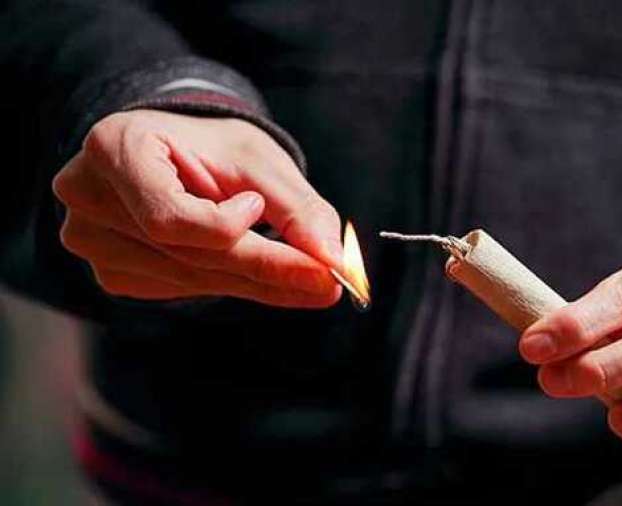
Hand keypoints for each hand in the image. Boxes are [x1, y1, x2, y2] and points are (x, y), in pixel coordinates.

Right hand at [53, 110, 342, 307]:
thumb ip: (297, 208)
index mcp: (114, 148)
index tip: (264, 212)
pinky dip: (229, 284)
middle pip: (185, 254)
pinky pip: (180, 289)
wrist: (180, 151)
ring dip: (253, 282)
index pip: (169, 217)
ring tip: (306, 278)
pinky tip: (257, 271)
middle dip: (265, 269)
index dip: (225, 228)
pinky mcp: (112, 270)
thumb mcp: (259, 161)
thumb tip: (332, 258)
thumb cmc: (214, 147)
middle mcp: (88, 196)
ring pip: (188, 279)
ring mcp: (92, 239)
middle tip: (327, 282)